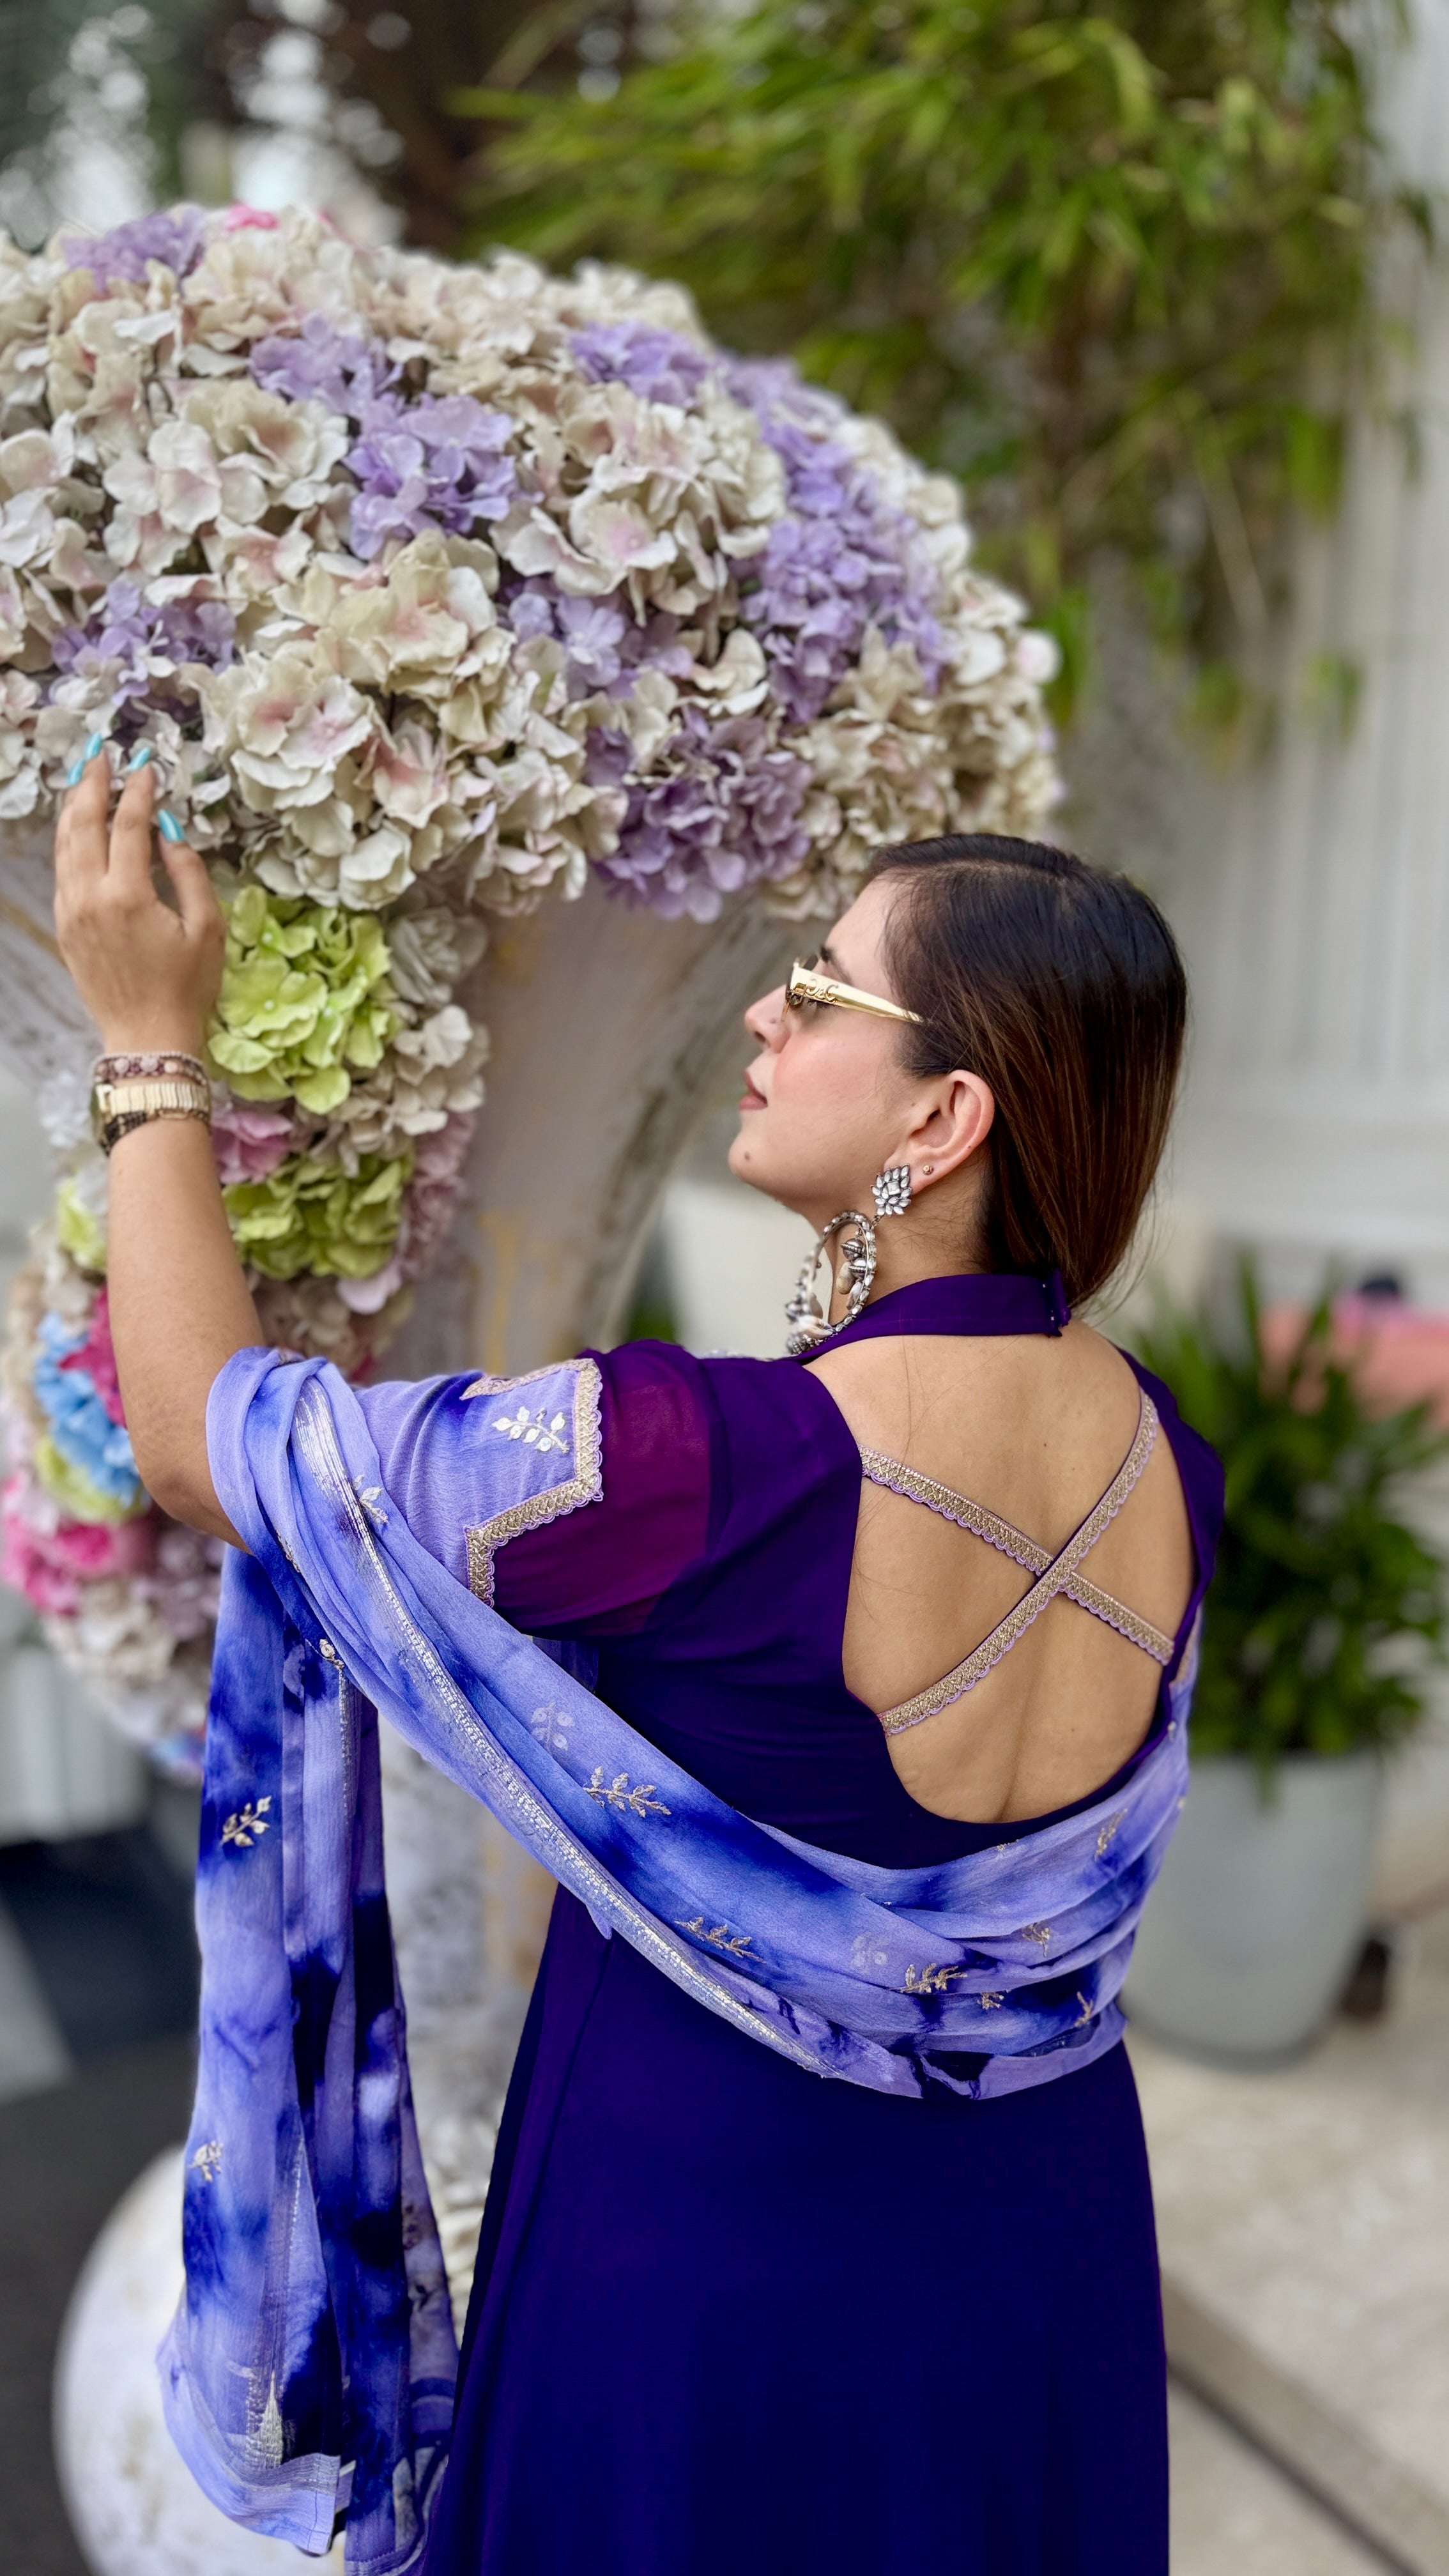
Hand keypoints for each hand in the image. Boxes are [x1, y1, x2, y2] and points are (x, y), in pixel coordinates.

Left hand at [54, 749, 224, 1056]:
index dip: (137, 791)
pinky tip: (79, 827)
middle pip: (84, 824)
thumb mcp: (207, 929)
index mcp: (128, 896)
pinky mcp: (65, 926)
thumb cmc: (186, 988)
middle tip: (102, 755)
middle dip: (92, 783)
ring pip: (64, 844)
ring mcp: (72, 912)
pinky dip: (69, 840)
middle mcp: (91, 898)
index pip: (128, 826)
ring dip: (74, 807)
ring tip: (85, 779)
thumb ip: (190, 872)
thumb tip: (170, 831)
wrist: (147, 1037)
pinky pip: (62, 870)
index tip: (145, 766)